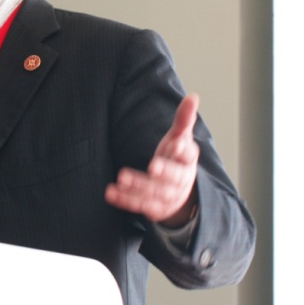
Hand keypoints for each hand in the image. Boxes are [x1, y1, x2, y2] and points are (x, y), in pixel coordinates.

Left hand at [105, 93, 199, 225]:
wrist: (180, 194)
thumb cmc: (176, 159)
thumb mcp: (180, 138)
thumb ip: (183, 119)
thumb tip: (193, 96)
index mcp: (187, 161)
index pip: (188, 156)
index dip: (183, 151)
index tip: (176, 144)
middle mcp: (180, 180)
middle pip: (173, 177)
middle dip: (164, 172)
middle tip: (152, 166)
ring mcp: (167, 196)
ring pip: (154, 193)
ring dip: (138, 186)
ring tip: (122, 177)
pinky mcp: (153, 208)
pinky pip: (139, 205)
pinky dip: (125, 200)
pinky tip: (111, 193)